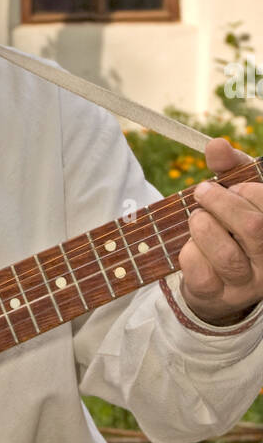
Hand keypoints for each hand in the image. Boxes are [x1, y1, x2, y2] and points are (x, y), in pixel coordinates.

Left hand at [178, 137, 262, 324]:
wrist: (217, 280)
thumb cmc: (232, 227)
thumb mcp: (237, 194)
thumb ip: (231, 168)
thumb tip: (217, 145)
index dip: (246, 190)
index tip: (230, 186)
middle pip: (253, 227)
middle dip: (221, 203)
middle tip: (202, 192)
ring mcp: (247, 284)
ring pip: (226, 254)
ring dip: (203, 227)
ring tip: (197, 219)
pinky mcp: (217, 296)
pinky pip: (200, 272)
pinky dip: (189, 253)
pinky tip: (191, 246)